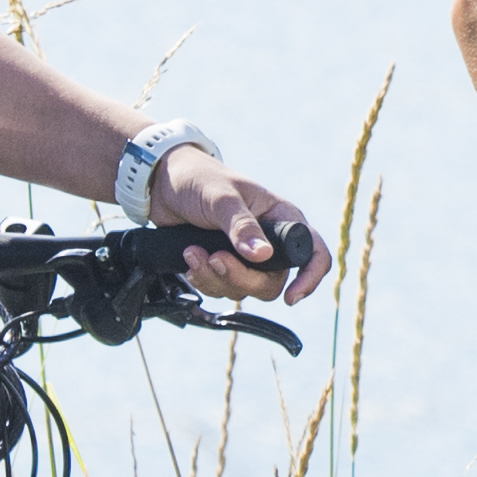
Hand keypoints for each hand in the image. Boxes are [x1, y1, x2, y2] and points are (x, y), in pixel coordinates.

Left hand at [144, 146, 325, 302]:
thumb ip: (241, 226)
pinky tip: (189, 258)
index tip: (291, 297)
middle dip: (241, 278)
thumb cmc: (200, 179)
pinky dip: (203, 279)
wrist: (163, 184)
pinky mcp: (222, 266)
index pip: (313, 252)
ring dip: (215, 277)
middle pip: (272, 282)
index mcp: (281, 219)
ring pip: (244, 290)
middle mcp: (269, 241)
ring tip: (192, 252)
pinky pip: (221, 290)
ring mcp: (245, 257)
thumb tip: (262, 256)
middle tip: (215, 259)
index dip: (309, 277)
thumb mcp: (221, 198)